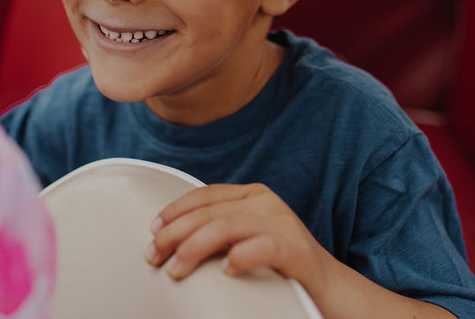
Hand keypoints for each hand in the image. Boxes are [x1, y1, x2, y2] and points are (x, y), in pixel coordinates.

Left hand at [143, 183, 328, 288]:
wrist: (330, 289)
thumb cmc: (279, 266)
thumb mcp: (246, 238)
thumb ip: (220, 230)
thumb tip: (170, 239)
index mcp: (252, 194)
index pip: (206, 194)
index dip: (176, 210)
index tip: (153, 230)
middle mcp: (266, 202)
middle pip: (211, 211)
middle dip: (175, 232)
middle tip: (153, 255)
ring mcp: (283, 223)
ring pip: (228, 226)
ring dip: (195, 247)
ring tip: (175, 268)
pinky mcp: (297, 250)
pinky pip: (265, 247)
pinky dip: (242, 256)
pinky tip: (226, 270)